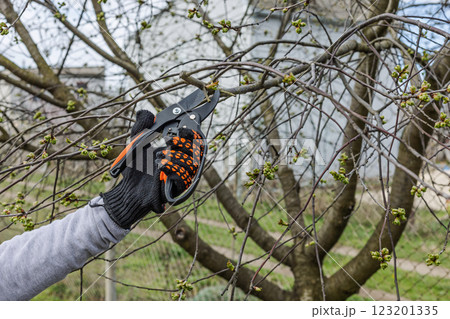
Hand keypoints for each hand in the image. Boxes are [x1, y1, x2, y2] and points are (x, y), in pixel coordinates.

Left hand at [101, 110, 203, 228]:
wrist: (128, 190)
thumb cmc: (135, 169)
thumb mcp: (136, 144)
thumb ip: (141, 127)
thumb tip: (145, 112)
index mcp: (178, 152)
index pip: (194, 141)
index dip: (191, 134)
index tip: (180, 129)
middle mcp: (183, 164)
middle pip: (198, 151)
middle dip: (185, 144)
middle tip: (169, 141)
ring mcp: (182, 177)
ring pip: (192, 164)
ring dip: (176, 157)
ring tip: (160, 156)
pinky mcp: (178, 189)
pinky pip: (184, 177)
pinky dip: (174, 169)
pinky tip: (161, 166)